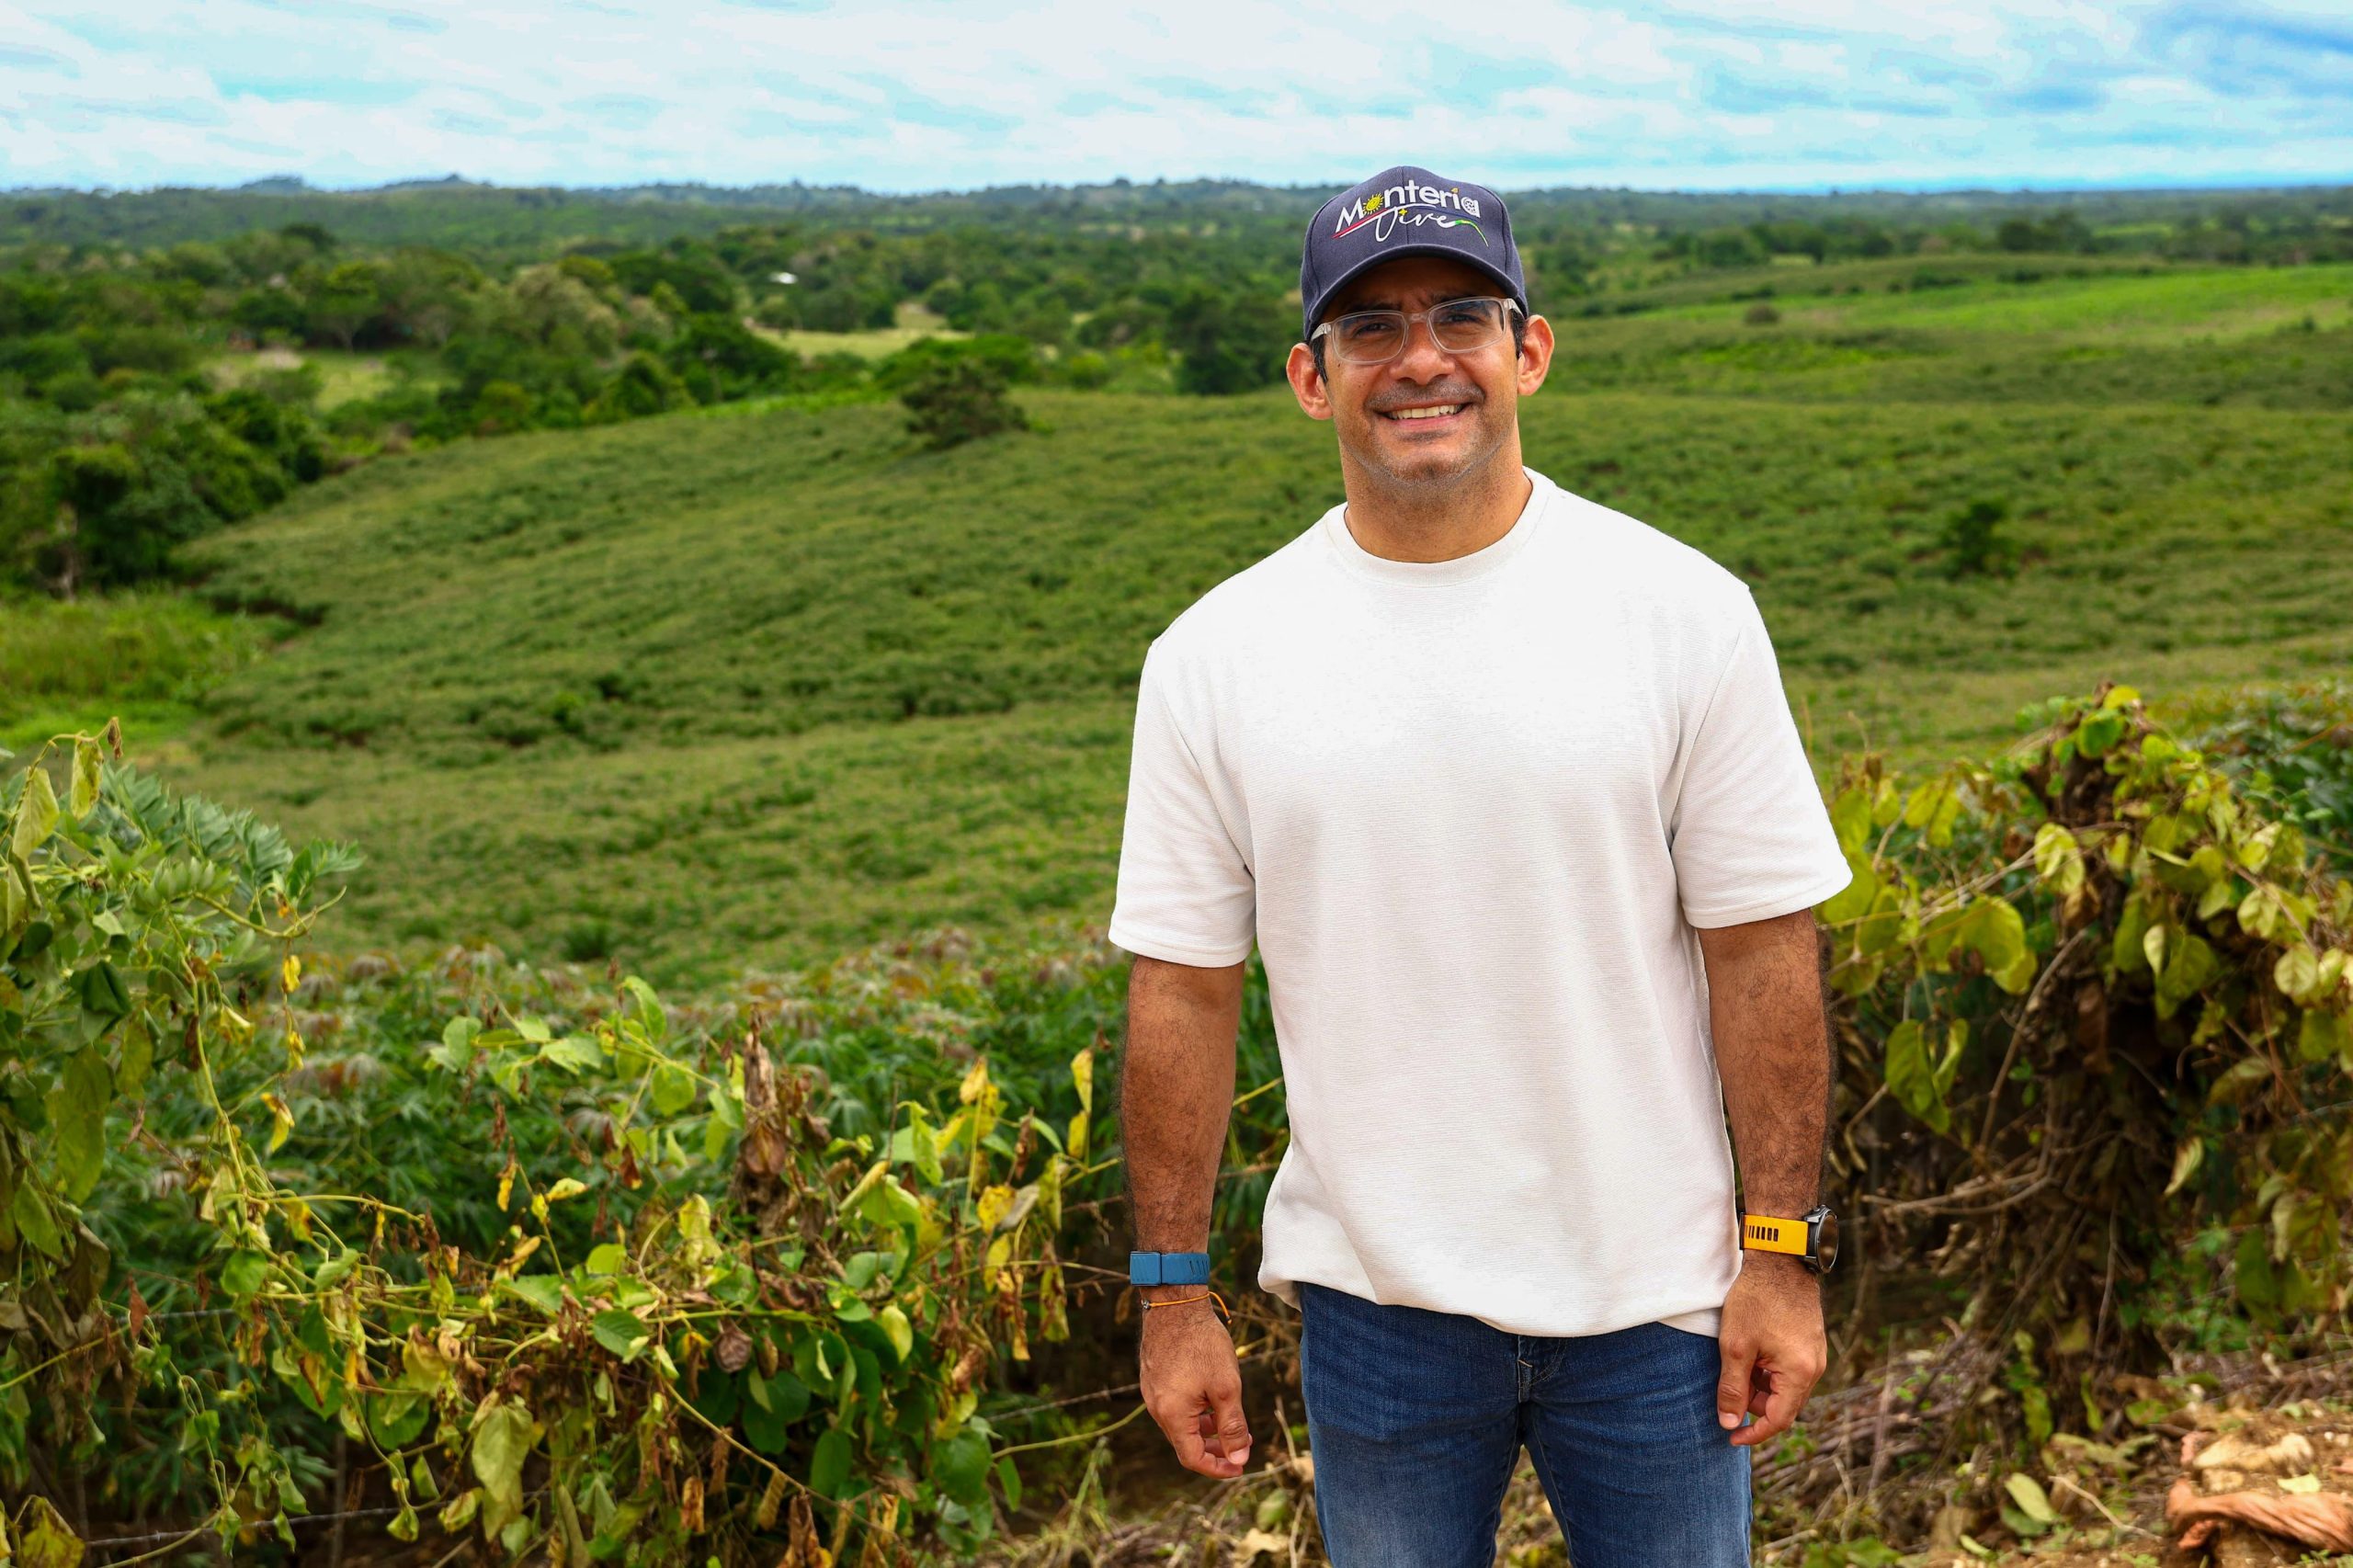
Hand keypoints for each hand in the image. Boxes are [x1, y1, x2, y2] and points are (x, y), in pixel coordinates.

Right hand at [1138, 1292, 1251, 1477]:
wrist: (1174, 1304)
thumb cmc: (1202, 1344)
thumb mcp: (1226, 1387)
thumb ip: (1232, 1426)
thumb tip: (1239, 1458)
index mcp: (1172, 1415)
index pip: (1192, 1458)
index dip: (1218, 1468)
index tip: (1240, 1466)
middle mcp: (1157, 1408)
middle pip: (1186, 1443)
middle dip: (1216, 1448)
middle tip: (1243, 1442)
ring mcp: (1153, 1392)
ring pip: (1181, 1425)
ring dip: (1207, 1429)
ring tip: (1232, 1420)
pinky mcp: (1154, 1378)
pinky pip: (1175, 1407)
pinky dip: (1196, 1413)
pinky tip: (1212, 1399)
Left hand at [1716, 1254, 1825, 1448]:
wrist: (1780, 1260)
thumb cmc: (1756, 1300)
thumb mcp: (1736, 1346)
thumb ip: (1732, 1388)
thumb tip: (1730, 1423)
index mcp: (1800, 1373)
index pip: (1778, 1420)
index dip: (1753, 1433)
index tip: (1731, 1437)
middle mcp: (1815, 1368)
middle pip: (1784, 1406)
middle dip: (1755, 1406)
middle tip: (1727, 1391)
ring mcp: (1816, 1355)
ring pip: (1786, 1389)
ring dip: (1761, 1388)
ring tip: (1737, 1364)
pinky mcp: (1811, 1343)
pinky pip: (1791, 1371)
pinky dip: (1769, 1373)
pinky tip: (1750, 1354)